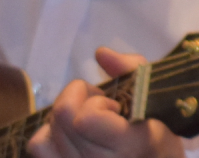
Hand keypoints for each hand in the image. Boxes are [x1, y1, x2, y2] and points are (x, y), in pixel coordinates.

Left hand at [27, 48, 183, 157]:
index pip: (86, 118)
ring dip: (65, 117)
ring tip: (88, 124)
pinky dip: (50, 133)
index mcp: (130, 144)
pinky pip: (39, 145)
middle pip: (61, 117)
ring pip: (47, 130)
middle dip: (79, 100)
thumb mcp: (158, 99)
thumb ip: (133, 70)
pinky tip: (71, 134)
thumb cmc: (160, 136)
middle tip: (101, 108)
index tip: (116, 107)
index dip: (97, 101)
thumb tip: (101, 53)